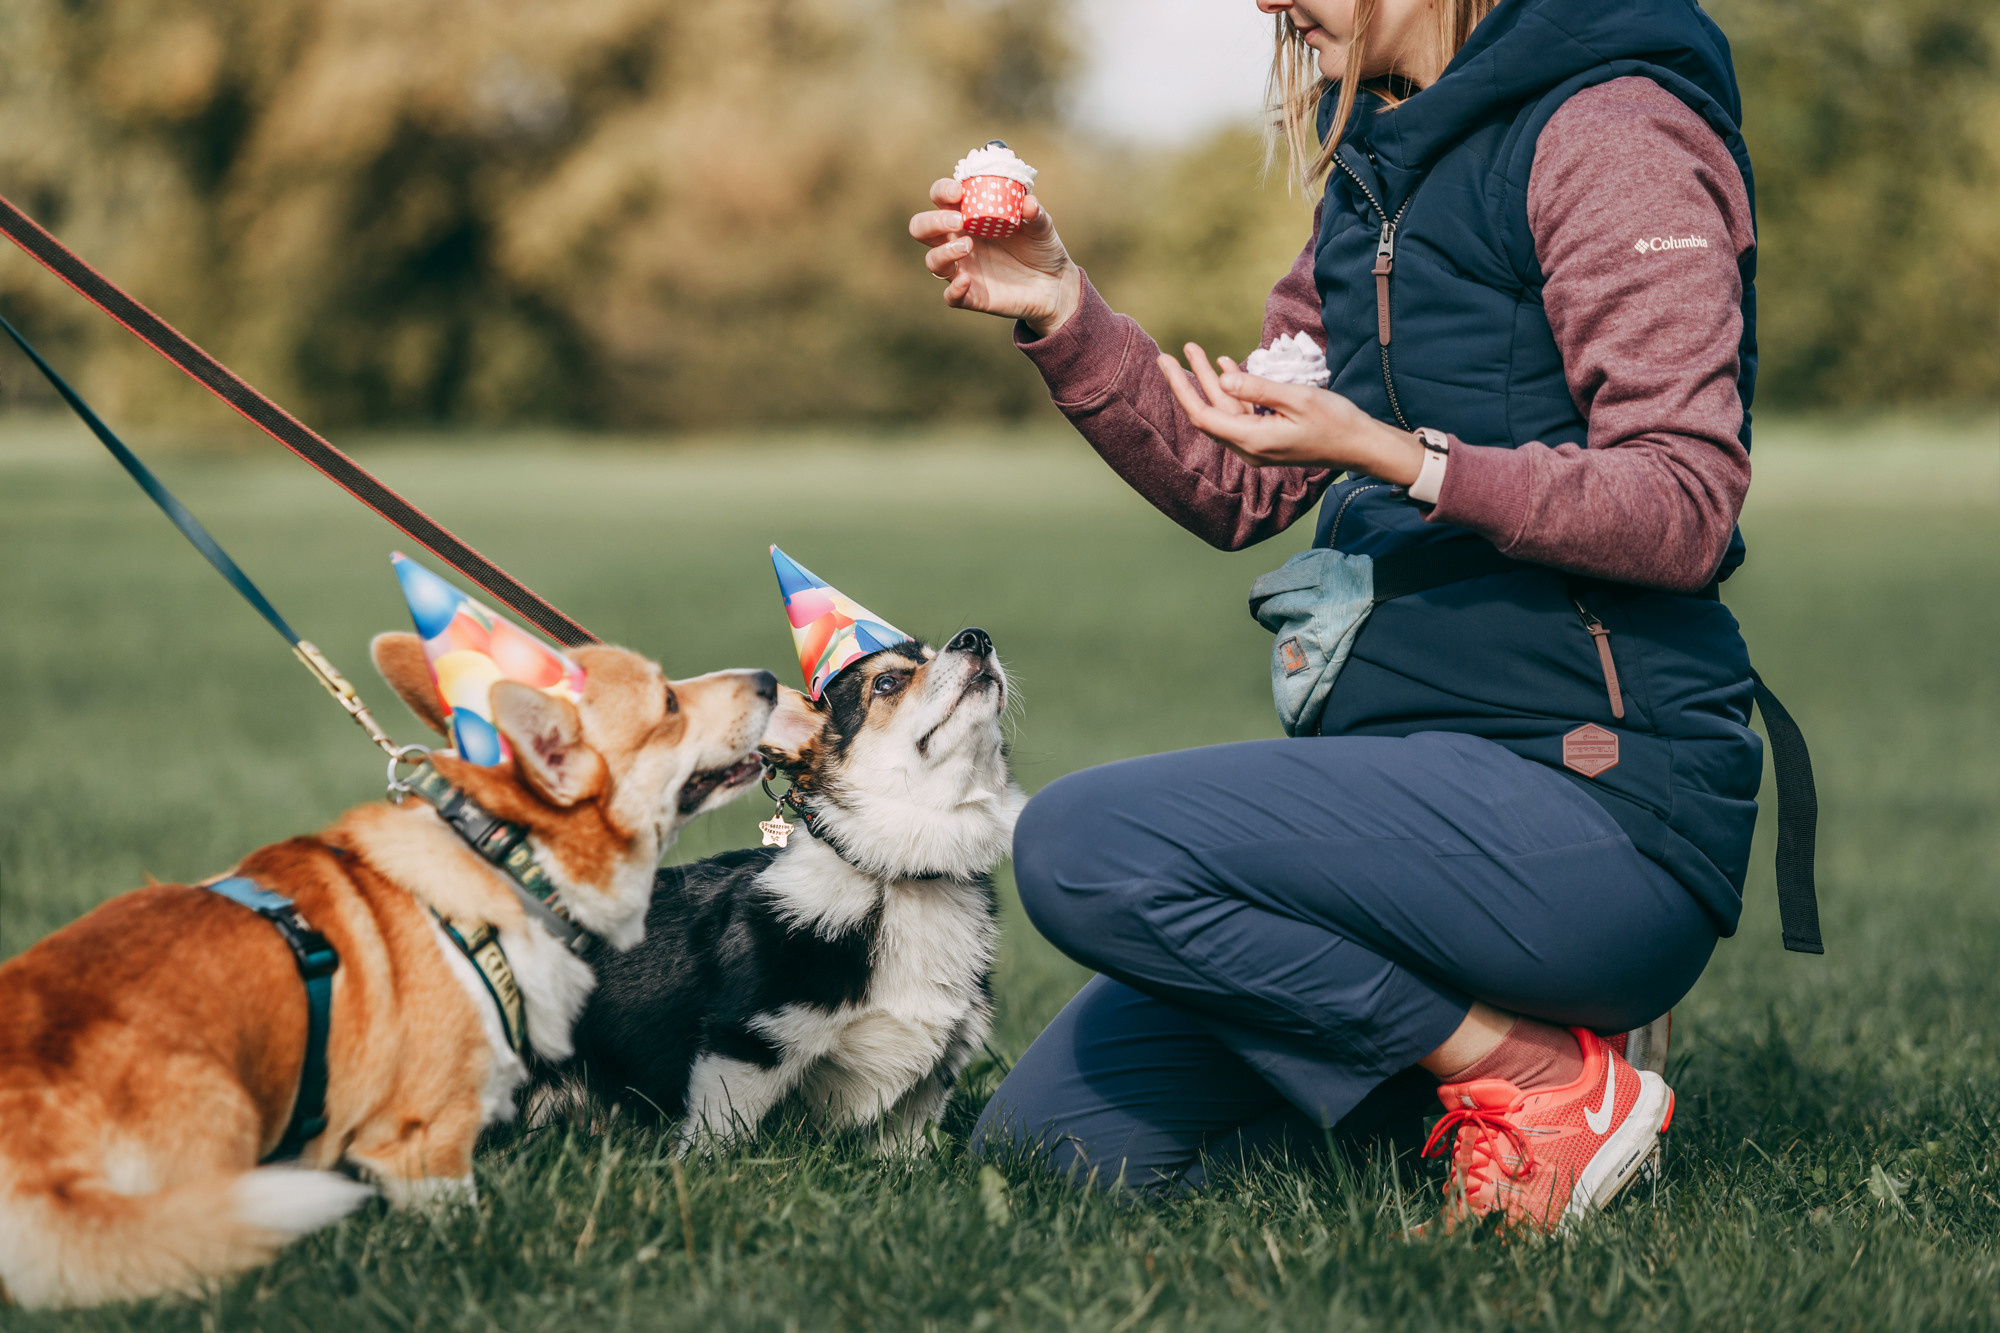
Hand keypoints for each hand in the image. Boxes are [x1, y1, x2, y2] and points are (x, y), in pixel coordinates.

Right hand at [909, 178, 1080, 336]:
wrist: (1055, 285)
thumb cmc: (1041, 248)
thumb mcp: (1042, 227)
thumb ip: (1035, 214)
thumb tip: (1028, 203)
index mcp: (969, 216)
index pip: (940, 197)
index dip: (942, 191)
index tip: (959, 191)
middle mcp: (958, 240)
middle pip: (922, 228)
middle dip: (933, 222)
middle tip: (959, 221)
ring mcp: (962, 269)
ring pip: (932, 261)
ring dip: (943, 252)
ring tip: (968, 246)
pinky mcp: (971, 295)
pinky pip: (951, 296)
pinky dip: (954, 289)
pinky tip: (967, 281)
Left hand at [1158, 343, 1424, 483]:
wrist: (1361, 446)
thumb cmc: (1336, 421)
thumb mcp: (1298, 399)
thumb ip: (1258, 388)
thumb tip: (1223, 376)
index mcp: (1252, 440)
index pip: (1203, 414)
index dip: (1181, 388)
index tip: (1166, 363)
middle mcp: (1248, 447)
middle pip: (1208, 412)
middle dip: (1189, 381)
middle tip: (1169, 354)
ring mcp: (1257, 444)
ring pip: (1224, 410)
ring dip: (1211, 380)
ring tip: (1196, 350)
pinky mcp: (1267, 438)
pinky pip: (1241, 413)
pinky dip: (1232, 389)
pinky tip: (1225, 365)